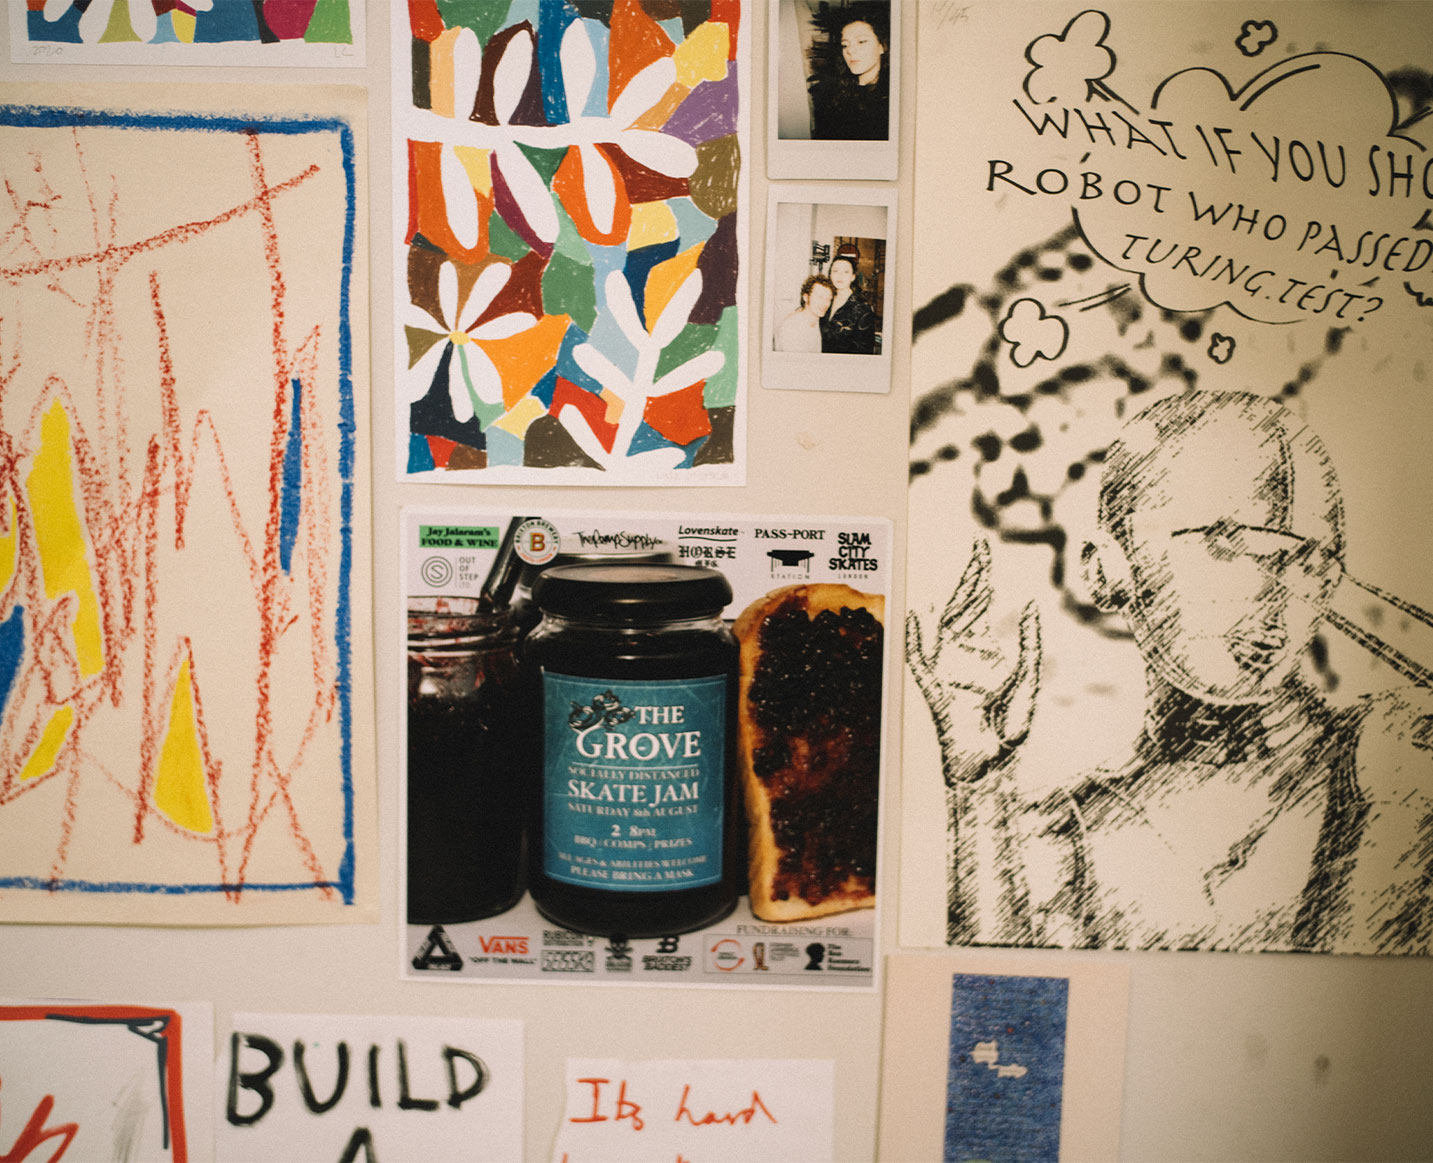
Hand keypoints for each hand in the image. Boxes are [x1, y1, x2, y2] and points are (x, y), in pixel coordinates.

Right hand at [906, 539, 1040, 782]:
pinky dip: (915, 641)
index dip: (981, 580)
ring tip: (972, 577)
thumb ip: (1027, 646)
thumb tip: (1028, 607)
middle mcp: (961, 656)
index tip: (984, 553)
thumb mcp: (1026, 682)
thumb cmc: (1007, 730)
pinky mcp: (936, 690)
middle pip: (963, 608)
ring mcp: (946, 670)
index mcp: (982, 653)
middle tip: (979, 548)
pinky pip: (920, 662)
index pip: (979, 607)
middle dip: (971, 578)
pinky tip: (917, 619)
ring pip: (947, 625)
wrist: (989, 766)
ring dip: (957, 600)